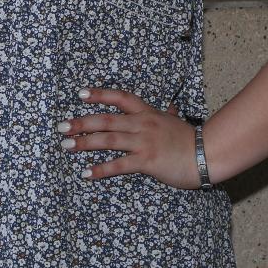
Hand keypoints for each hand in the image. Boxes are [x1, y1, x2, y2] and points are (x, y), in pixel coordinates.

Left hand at [56, 87, 201, 188]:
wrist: (207, 154)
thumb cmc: (190, 140)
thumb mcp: (176, 122)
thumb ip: (168, 115)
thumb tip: (169, 109)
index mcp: (148, 113)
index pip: (120, 98)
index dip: (100, 95)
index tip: (80, 94)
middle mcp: (142, 124)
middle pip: (106, 120)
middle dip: (81, 122)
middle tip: (61, 126)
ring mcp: (143, 141)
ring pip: (108, 140)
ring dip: (85, 143)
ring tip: (66, 146)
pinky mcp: (146, 161)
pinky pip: (119, 165)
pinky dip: (100, 169)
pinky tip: (86, 173)